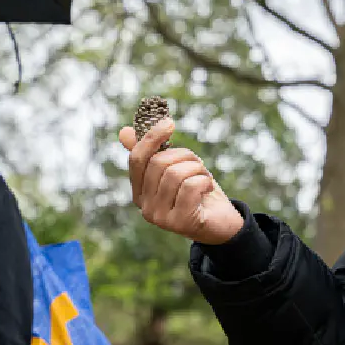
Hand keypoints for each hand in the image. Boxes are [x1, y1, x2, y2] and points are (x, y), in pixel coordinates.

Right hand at [119, 118, 244, 244]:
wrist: (221, 223)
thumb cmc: (197, 192)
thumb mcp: (176, 168)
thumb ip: (152, 152)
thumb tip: (123, 131)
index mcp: (140, 191)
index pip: (137, 159)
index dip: (151, 138)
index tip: (169, 122)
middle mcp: (144, 206)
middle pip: (158, 163)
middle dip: (185, 156)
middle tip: (198, 165)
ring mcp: (160, 217)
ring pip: (175, 173)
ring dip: (197, 169)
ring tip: (204, 178)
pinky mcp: (179, 222)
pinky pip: (190, 186)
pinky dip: (204, 181)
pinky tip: (207, 190)